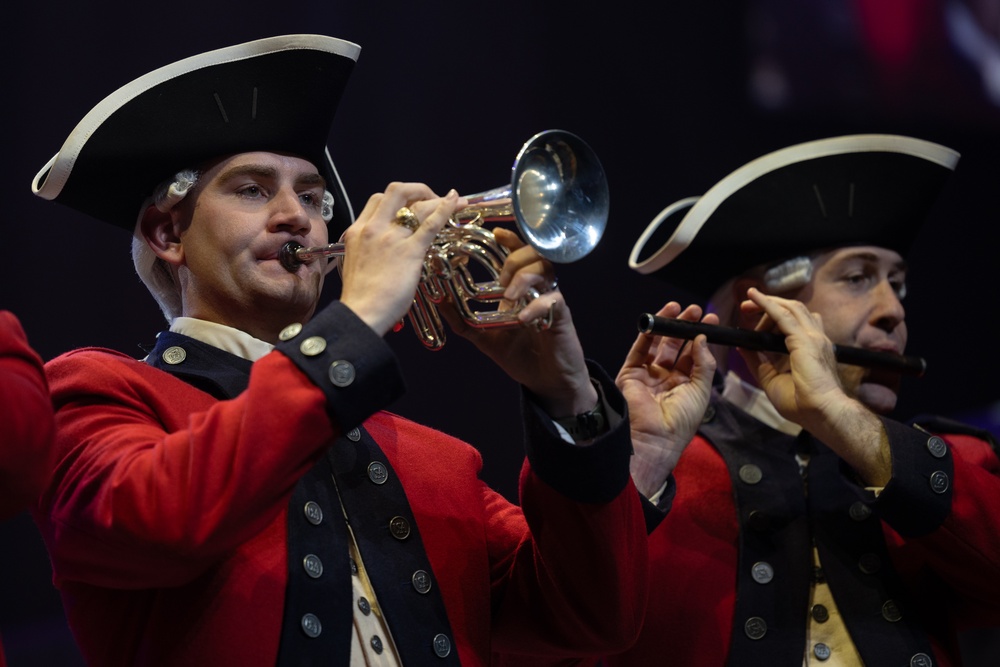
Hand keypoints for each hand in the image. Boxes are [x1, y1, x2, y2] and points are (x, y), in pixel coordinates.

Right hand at [338, 183, 458, 335]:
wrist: (361, 313)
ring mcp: (392, 238)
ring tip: (454, 201)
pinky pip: (431, 224)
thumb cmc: (360, 298)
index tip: (411, 204)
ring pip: (418, 205)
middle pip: (397, 191)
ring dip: (438, 200)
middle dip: (417, 190)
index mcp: (358, 232)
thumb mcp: (357, 265)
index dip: (398, 198)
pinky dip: (446, 209)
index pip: (378, 200)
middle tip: (431, 200)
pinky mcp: (410, 252)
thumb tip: (383, 255)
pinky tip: (455, 203)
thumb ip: (369, 253)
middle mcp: (373, 229)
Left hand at [439, 227, 595, 418]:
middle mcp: (538, 289)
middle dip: (514, 259)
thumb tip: (439, 301)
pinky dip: (536, 306)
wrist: (546, 381)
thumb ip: (462, 320)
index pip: (517, 253)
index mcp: (521, 288)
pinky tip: (523, 317)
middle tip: (501, 279)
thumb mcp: (484, 337)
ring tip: (510, 296)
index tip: (494, 233)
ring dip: (524, 278)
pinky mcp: (561, 317)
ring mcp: (551, 301)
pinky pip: (554, 300)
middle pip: (534, 253)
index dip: (509, 240)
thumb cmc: (520, 355)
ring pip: (546, 270)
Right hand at [616, 302, 717, 497]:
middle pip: (675, 347)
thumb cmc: (682, 420)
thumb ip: (703, 363)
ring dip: (667, 326)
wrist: (656, 437)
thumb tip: (700, 338)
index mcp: (684, 385)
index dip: (700, 337)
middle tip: (696, 310)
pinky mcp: (630, 374)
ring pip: (657, 345)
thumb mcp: (701, 390)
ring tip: (679, 308)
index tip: (711, 320)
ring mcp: (647, 375)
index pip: (692, 356)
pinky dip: (648, 334)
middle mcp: (665, 378)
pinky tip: (659, 319)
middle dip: (685, 327)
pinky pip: (639, 350)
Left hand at [737, 287, 846, 427]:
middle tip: (746, 308)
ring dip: (768, 302)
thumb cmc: (802, 404)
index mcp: (811, 349)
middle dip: (769, 305)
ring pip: (790, 308)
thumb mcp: (771, 379)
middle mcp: (815, 339)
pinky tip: (754, 297)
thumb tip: (743, 347)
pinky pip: (782, 315)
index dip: (774, 317)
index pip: (794, 323)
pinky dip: (767, 304)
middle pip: (793, 311)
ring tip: (749, 301)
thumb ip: (758, 361)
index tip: (754, 319)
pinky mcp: (805, 340)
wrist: (822, 413)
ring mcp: (813, 337)